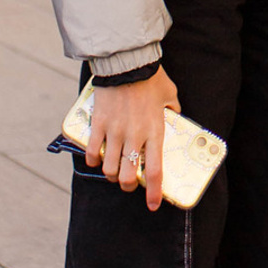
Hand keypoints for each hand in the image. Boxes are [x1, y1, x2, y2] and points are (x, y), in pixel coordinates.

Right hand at [86, 67, 179, 211]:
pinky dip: (93, 160)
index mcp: (155, 131)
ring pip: (109, 170)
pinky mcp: (99, 125)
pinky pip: (92, 152)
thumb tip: (175, 115)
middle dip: (128, 186)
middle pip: (128, 177)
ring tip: (115, 171)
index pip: (155, 171)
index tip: (153, 205)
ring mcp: (114, 132)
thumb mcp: (170, 94)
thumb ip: (172, 109)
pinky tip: (97, 158)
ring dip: (112, 175)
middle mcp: (134, 137)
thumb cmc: (151, 78)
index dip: (154, 193)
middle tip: (130, 183)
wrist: (128, 62)